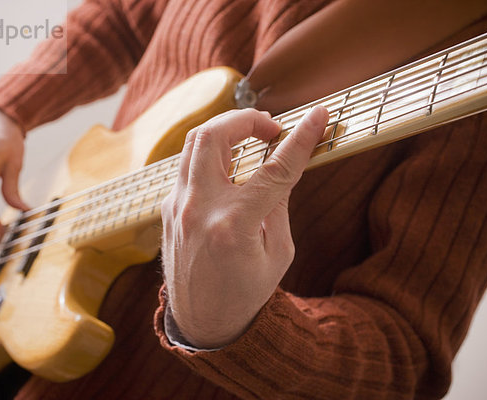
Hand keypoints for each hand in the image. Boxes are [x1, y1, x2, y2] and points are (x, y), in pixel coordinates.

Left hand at [161, 107, 328, 347]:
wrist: (201, 321)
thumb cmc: (245, 292)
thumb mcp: (278, 254)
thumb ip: (279, 204)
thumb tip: (282, 164)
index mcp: (234, 225)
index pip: (275, 168)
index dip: (301, 138)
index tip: (319, 117)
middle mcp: (199, 209)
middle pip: (215, 135)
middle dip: (248, 119)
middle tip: (272, 127)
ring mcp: (177, 206)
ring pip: (194, 142)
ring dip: (226, 130)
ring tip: (252, 137)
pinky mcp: (168, 207)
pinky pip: (188, 165)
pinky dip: (211, 154)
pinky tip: (231, 165)